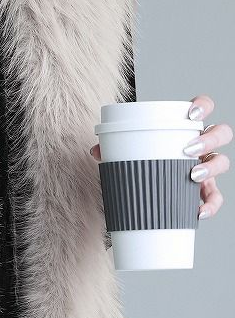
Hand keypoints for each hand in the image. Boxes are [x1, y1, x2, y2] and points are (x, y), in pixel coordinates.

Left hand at [89, 95, 231, 220]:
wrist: (146, 188)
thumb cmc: (141, 162)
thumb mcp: (129, 152)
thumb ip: (112, 149)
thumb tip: (96, 151)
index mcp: (185, 129)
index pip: (204, 107)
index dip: (203, 105)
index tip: (192, 113)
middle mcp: (201, 145)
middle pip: (221, 133)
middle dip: (209, 139)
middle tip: (188, 150)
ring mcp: (205, 166)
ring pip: (222, 162)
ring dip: (211, 168)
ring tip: (192, 176)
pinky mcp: (204, 190)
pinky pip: (215, 197)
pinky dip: (210, 205)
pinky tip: (199, 212)